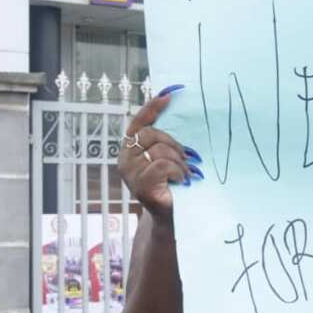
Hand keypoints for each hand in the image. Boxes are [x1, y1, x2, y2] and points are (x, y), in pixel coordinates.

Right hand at [118, 86, 200, 217]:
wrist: (172, 216)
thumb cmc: (171, 185)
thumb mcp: (168, 158)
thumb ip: (165, 140)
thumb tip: (174, 109)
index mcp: (130, 149)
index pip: (138, 122)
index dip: (152, 108)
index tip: (168, 96)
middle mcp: (124, 159)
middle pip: (152, 134)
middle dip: (174, 145)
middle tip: (187, 160)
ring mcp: (130, 173)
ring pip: (159, 150)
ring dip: (179, 162)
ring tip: (185, 174)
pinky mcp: (140, 186)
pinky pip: (162, 165)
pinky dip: (178, 171)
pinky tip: (182, 180)